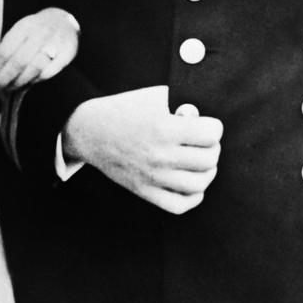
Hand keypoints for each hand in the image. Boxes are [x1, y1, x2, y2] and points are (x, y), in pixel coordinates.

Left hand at [0, 7, 79, 95]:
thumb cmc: (35, 30)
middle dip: (3, 79)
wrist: (64, 21)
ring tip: (8, 88)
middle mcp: (40, 33)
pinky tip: (27, 84)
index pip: (5, 50)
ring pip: (34, 68)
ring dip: (18, 82)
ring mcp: (55, 43)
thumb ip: (8, 47)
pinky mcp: (67, 53)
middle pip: (18, 62)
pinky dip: (36, 80)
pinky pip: (48, 72)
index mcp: (24, 26)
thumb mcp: (21, 30)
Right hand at [62, 86, 222, 214]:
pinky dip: (194, 196)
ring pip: (199, 183)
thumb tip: (200, 121)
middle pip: (209, 158)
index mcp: (163, 128)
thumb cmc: (123, 110)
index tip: (206, 124)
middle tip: (203, 141)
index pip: (211, 134)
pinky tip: (192, 184)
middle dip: (212, 147)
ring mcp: (153, 177)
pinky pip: (180, 205)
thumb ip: (181, 108)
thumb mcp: (153, 98)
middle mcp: (160, 155)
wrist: (89, 131)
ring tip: (200, 161)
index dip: (213, 126)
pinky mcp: (145, 191)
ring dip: (207, 171)